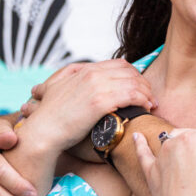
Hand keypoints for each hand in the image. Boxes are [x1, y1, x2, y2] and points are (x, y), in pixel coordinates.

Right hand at [17, 59, 156, 156]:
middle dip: (144, 84)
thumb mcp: (58, 90)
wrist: (43, 131)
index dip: (135, 75)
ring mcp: (97, 86)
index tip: (140, 88)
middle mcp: (92, 74)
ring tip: (151, 105)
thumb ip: (72, 82)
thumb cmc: (52, 116)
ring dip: (147, 93)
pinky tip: (145, 108)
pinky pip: (132, 95)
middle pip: (130, 72)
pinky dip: (143, 100)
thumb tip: (74, 82)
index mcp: (85, 70)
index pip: (120, 64)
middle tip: (150, 97)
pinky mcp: (100, 101)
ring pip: (134, 82)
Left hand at [133, 120, 195, 195]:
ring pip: (173, 143)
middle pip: (195, 138)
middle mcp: (171, 144)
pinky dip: (140, 145)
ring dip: (184, 145)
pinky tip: (137, 137)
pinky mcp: (151, 175)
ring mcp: (159, 159)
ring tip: (194, 150)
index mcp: (191, 138)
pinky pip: (144, 155)